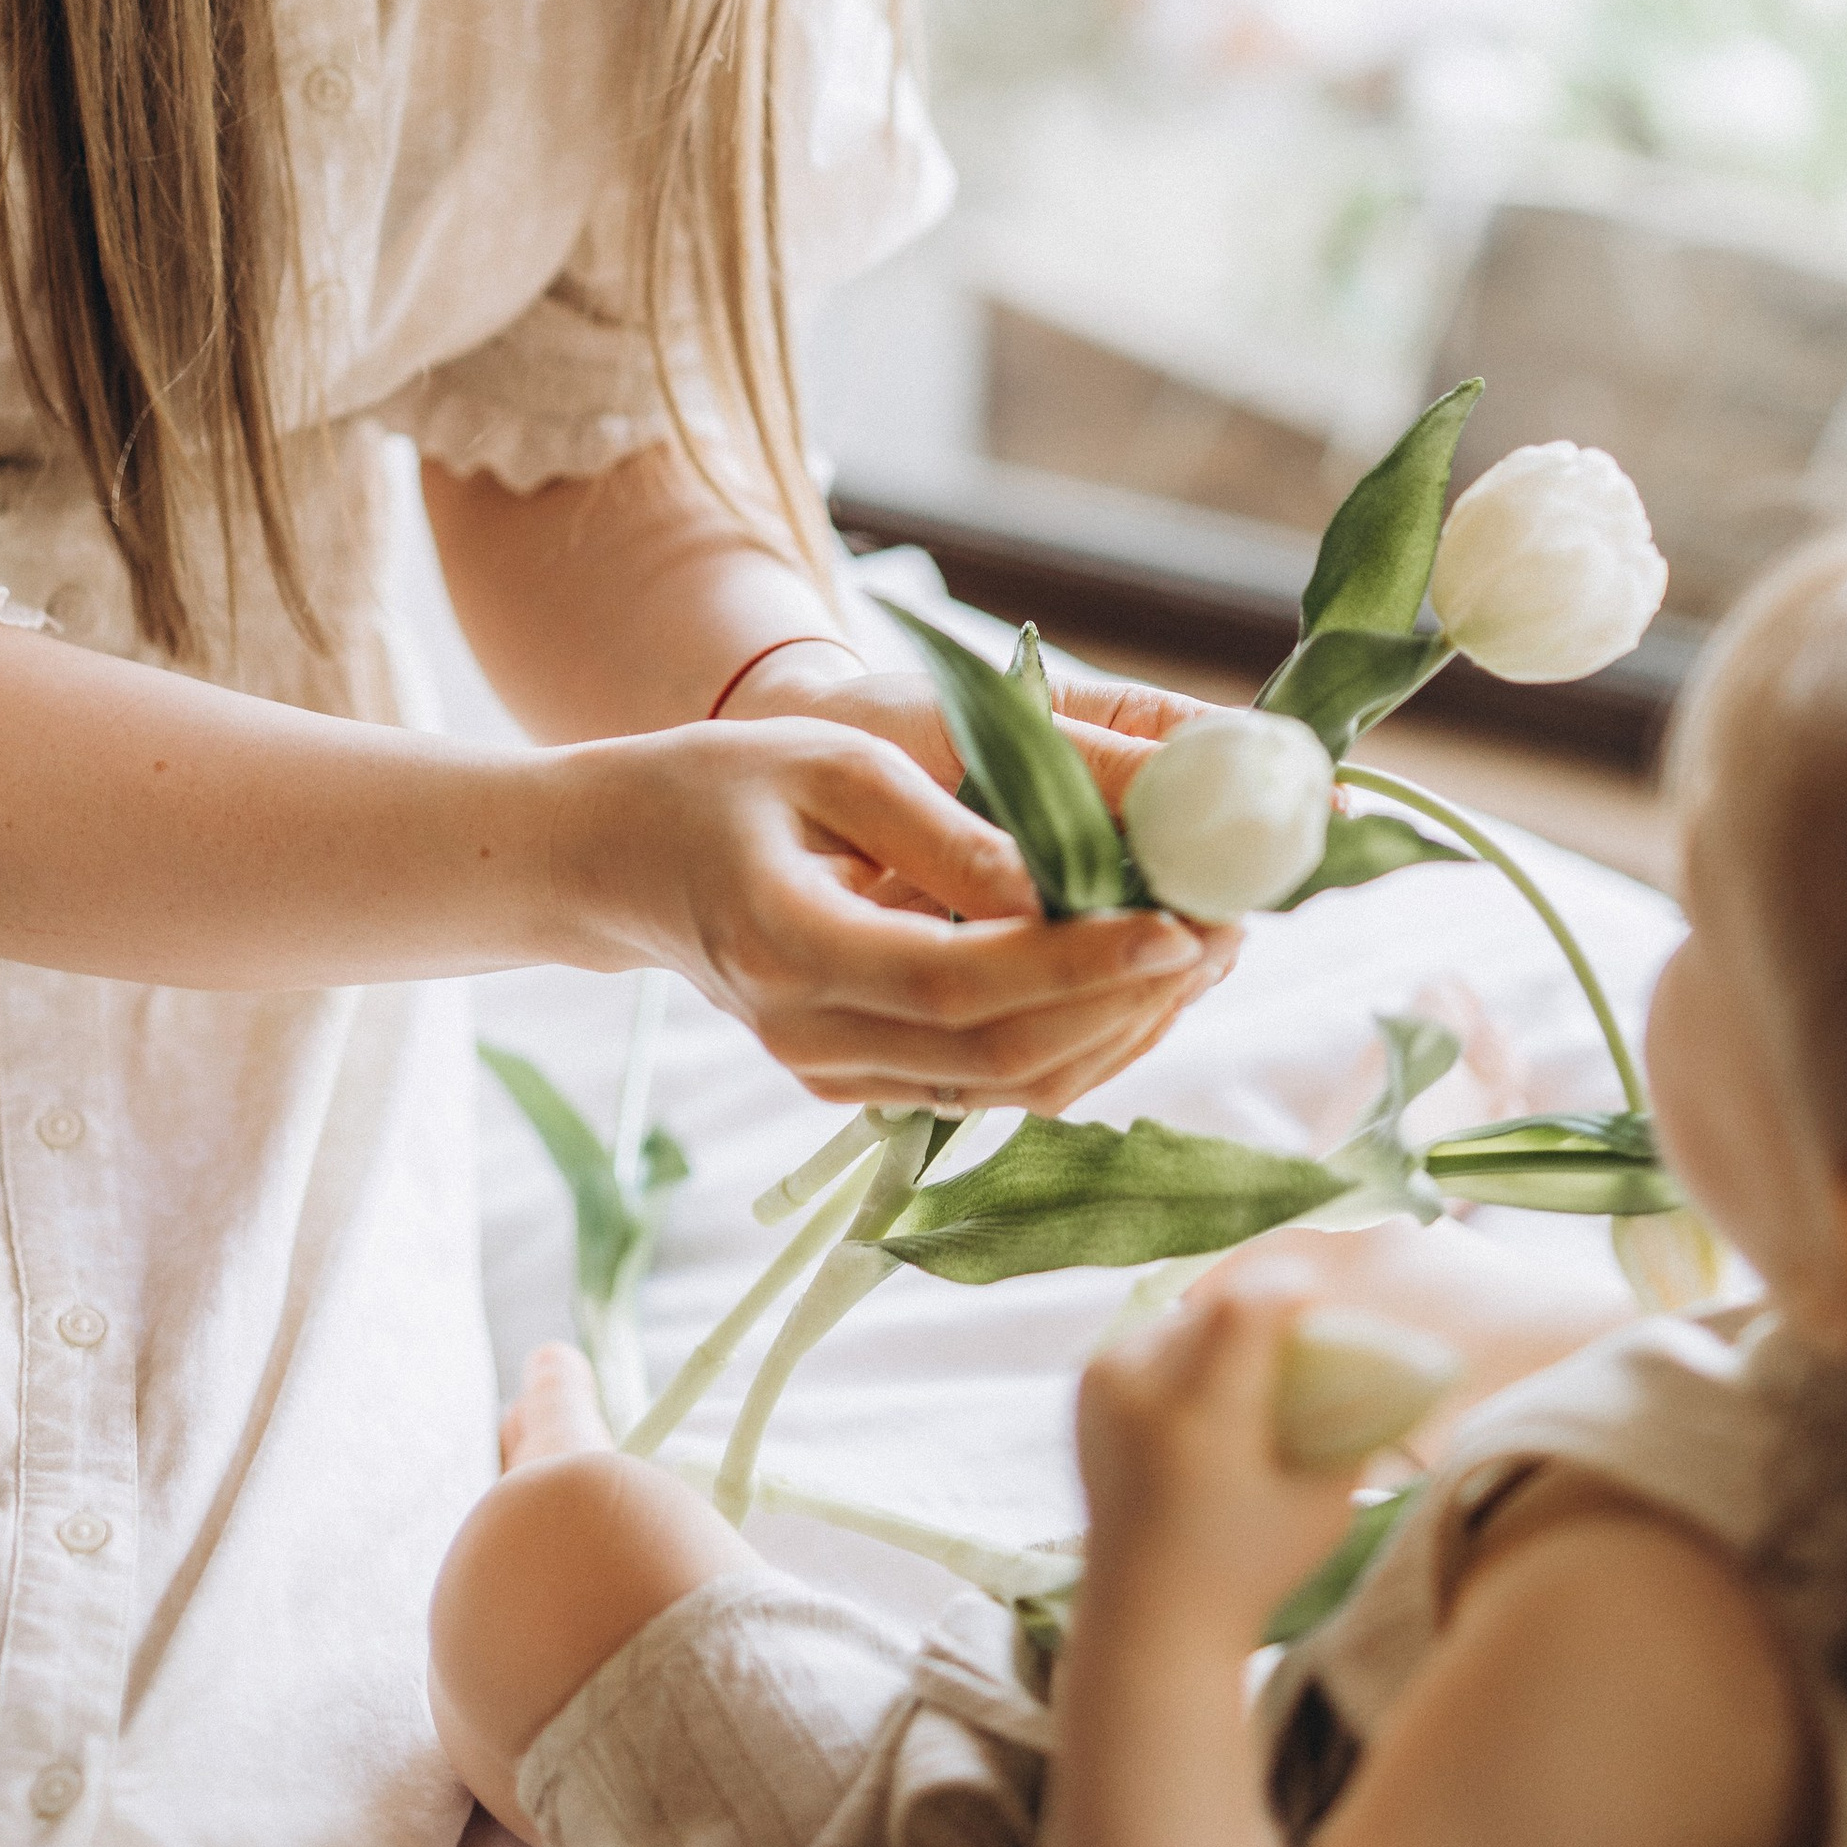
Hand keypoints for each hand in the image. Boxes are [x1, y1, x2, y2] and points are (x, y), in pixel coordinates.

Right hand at [714, 650, 1236, 1098]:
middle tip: (1227, 925)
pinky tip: (1133, 977)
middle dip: (1131, 999)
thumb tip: (1057, 888)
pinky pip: (989, 1082)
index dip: (1080, 965)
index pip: (961, 983)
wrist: (619, 863)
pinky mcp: (859, 1082)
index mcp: (792, 949)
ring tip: (1205, 947)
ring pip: (1011, 1086)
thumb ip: (937, 826)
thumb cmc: (718, 785)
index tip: (1180, 925)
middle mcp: (813, 1038)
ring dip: (1121, 1028)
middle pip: (1004, 1054)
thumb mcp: (825, 761)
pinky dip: (1075, 1038)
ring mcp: (834, 1074)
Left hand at [1076, 1269, 1359, 1646]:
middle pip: (1215, 1305)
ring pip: (1182, 1317)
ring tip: (1253, 1372)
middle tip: (1298, 1337)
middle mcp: (1140, 1389)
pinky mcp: (1086, 1386)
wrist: (1149, 1618)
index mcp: (1200, 1418)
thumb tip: (1374, 1361)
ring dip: (1222, 1329)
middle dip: (1261, 1310)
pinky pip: (1151, 1338)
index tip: (1320, 1305)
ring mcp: (1104, 1385)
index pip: (1244, 1306)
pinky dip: (1186, 1351)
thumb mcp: (1324, 1507)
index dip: (1289, 1291)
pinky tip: (1208, 1390)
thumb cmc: (1253, 1572)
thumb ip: (1349, 1428)